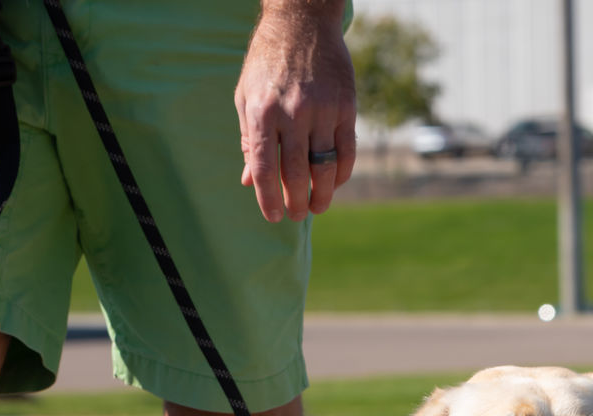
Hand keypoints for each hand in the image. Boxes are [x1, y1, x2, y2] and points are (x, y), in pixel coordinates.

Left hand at [234, 0, 356, 221]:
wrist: (302, 22)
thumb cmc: (267, 62)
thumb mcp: (246, 96)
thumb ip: (248, 140)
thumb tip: (250, 181)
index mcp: (261, 112)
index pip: (264, 167)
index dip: (267, 198)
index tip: (273, 217)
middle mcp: (292, 113)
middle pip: (295, 173)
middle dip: (296, 202)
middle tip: (296, 215)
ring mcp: (322, 109)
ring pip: (324, 166)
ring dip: (322, 194)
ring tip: (317, 207)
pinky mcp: (346, 106)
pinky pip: (346, 150)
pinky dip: (341, 172)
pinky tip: (334, 181)